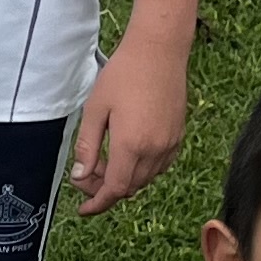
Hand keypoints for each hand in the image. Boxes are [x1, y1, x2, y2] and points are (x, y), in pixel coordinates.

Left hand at [68, 23, 189, 214]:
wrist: (158, 51)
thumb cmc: (123, 75)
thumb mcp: (95, 110)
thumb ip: (87, 147)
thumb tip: (81, 177)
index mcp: (131, 145)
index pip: (115, 189)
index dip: (98, 203)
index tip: (84, 209)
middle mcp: (155, 150)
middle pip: (129, 187)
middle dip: (105, 189)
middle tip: (86, 176)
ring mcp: (170, 144)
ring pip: (145, 178)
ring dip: (124, 179)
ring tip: (103, 161)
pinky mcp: (178, 136)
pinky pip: (160, 166)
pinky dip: (141, 169)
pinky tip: (127, 154)